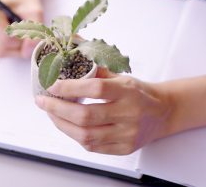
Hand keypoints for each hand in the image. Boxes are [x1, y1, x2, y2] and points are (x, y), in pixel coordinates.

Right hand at [0, 0, 44, 57]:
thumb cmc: (26, 0)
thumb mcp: (35, 12)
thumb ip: (35, 31)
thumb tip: (27, 53)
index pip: (5, 39)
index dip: (21, 40)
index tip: (29, 30)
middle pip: (0, 48)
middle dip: (18, 45)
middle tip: (26, 31)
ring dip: (14, 47)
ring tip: (19, 30)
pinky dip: (9, 46)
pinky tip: (12, 32)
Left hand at [35, 68, 171, 154]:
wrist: (162, 113)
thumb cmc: (138, 92)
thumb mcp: (121, 76)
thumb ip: (96, 72)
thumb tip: (68, 57)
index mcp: (128, 91)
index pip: (95, 89)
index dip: (70, 87)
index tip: (52, 85)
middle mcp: (129, 114)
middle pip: (86, 115)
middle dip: (58, 109)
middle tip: (42, 101)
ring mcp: (127, 134)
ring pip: (86, 135)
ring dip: (62, 125)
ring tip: (51, 114)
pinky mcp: (124, 148)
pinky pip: (93, 147)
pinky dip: (76, 136)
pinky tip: (67, 126)